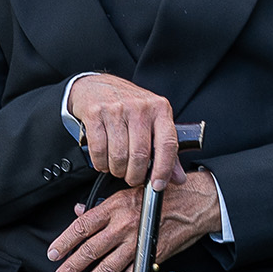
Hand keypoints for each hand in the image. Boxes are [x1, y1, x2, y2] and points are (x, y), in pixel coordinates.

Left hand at [46, 171, 222, 271]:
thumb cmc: (162, 195)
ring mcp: (138, 242)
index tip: (53, 253)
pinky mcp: (153, 255)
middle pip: (91, 250)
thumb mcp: (128, 191)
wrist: (196, 202)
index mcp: (115, 207)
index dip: (64, 242)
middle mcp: (125, 225)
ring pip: (109, 267)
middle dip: (72, 267)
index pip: (82, 226)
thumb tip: (79, 211)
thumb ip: (102, 205)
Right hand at [66, 73, 188, 190]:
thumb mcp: (152, 121)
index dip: (163, 169)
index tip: (157, 185)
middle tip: (133, 179)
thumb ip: (165, 150)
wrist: (98, 86)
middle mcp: (140, 108)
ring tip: (118, 169)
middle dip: (135, 175)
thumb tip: (177, 178)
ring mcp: (116, 110)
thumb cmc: (128, 106)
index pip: (167, 144)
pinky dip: (101, 164)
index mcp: (160, 109)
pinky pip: (99, 150)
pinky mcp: (95, 114)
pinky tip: (104, 162)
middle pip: (140, 155)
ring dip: (117, 170)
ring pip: (119, 155)